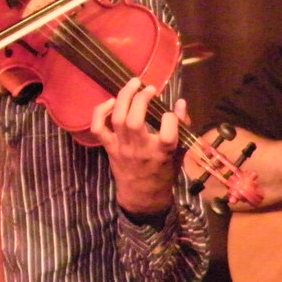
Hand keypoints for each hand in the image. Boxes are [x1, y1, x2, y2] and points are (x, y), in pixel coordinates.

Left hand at [89, 77, 185, 215]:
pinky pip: (98, 128)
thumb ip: (182, 128)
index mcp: (161, 153)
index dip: (171, 118)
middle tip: (150, 88)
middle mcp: (139, 149)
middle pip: (134, 121)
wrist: (142, 197)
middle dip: (141, 99)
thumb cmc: (164, 174)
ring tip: (133, 83)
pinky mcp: (109, 147)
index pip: (167, 133)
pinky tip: (111, 101)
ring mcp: (121, 148)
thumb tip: (181, 102)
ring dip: (124, 97)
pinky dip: (100, 112)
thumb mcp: (179, 154)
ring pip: (117, 119)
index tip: (171, 113)